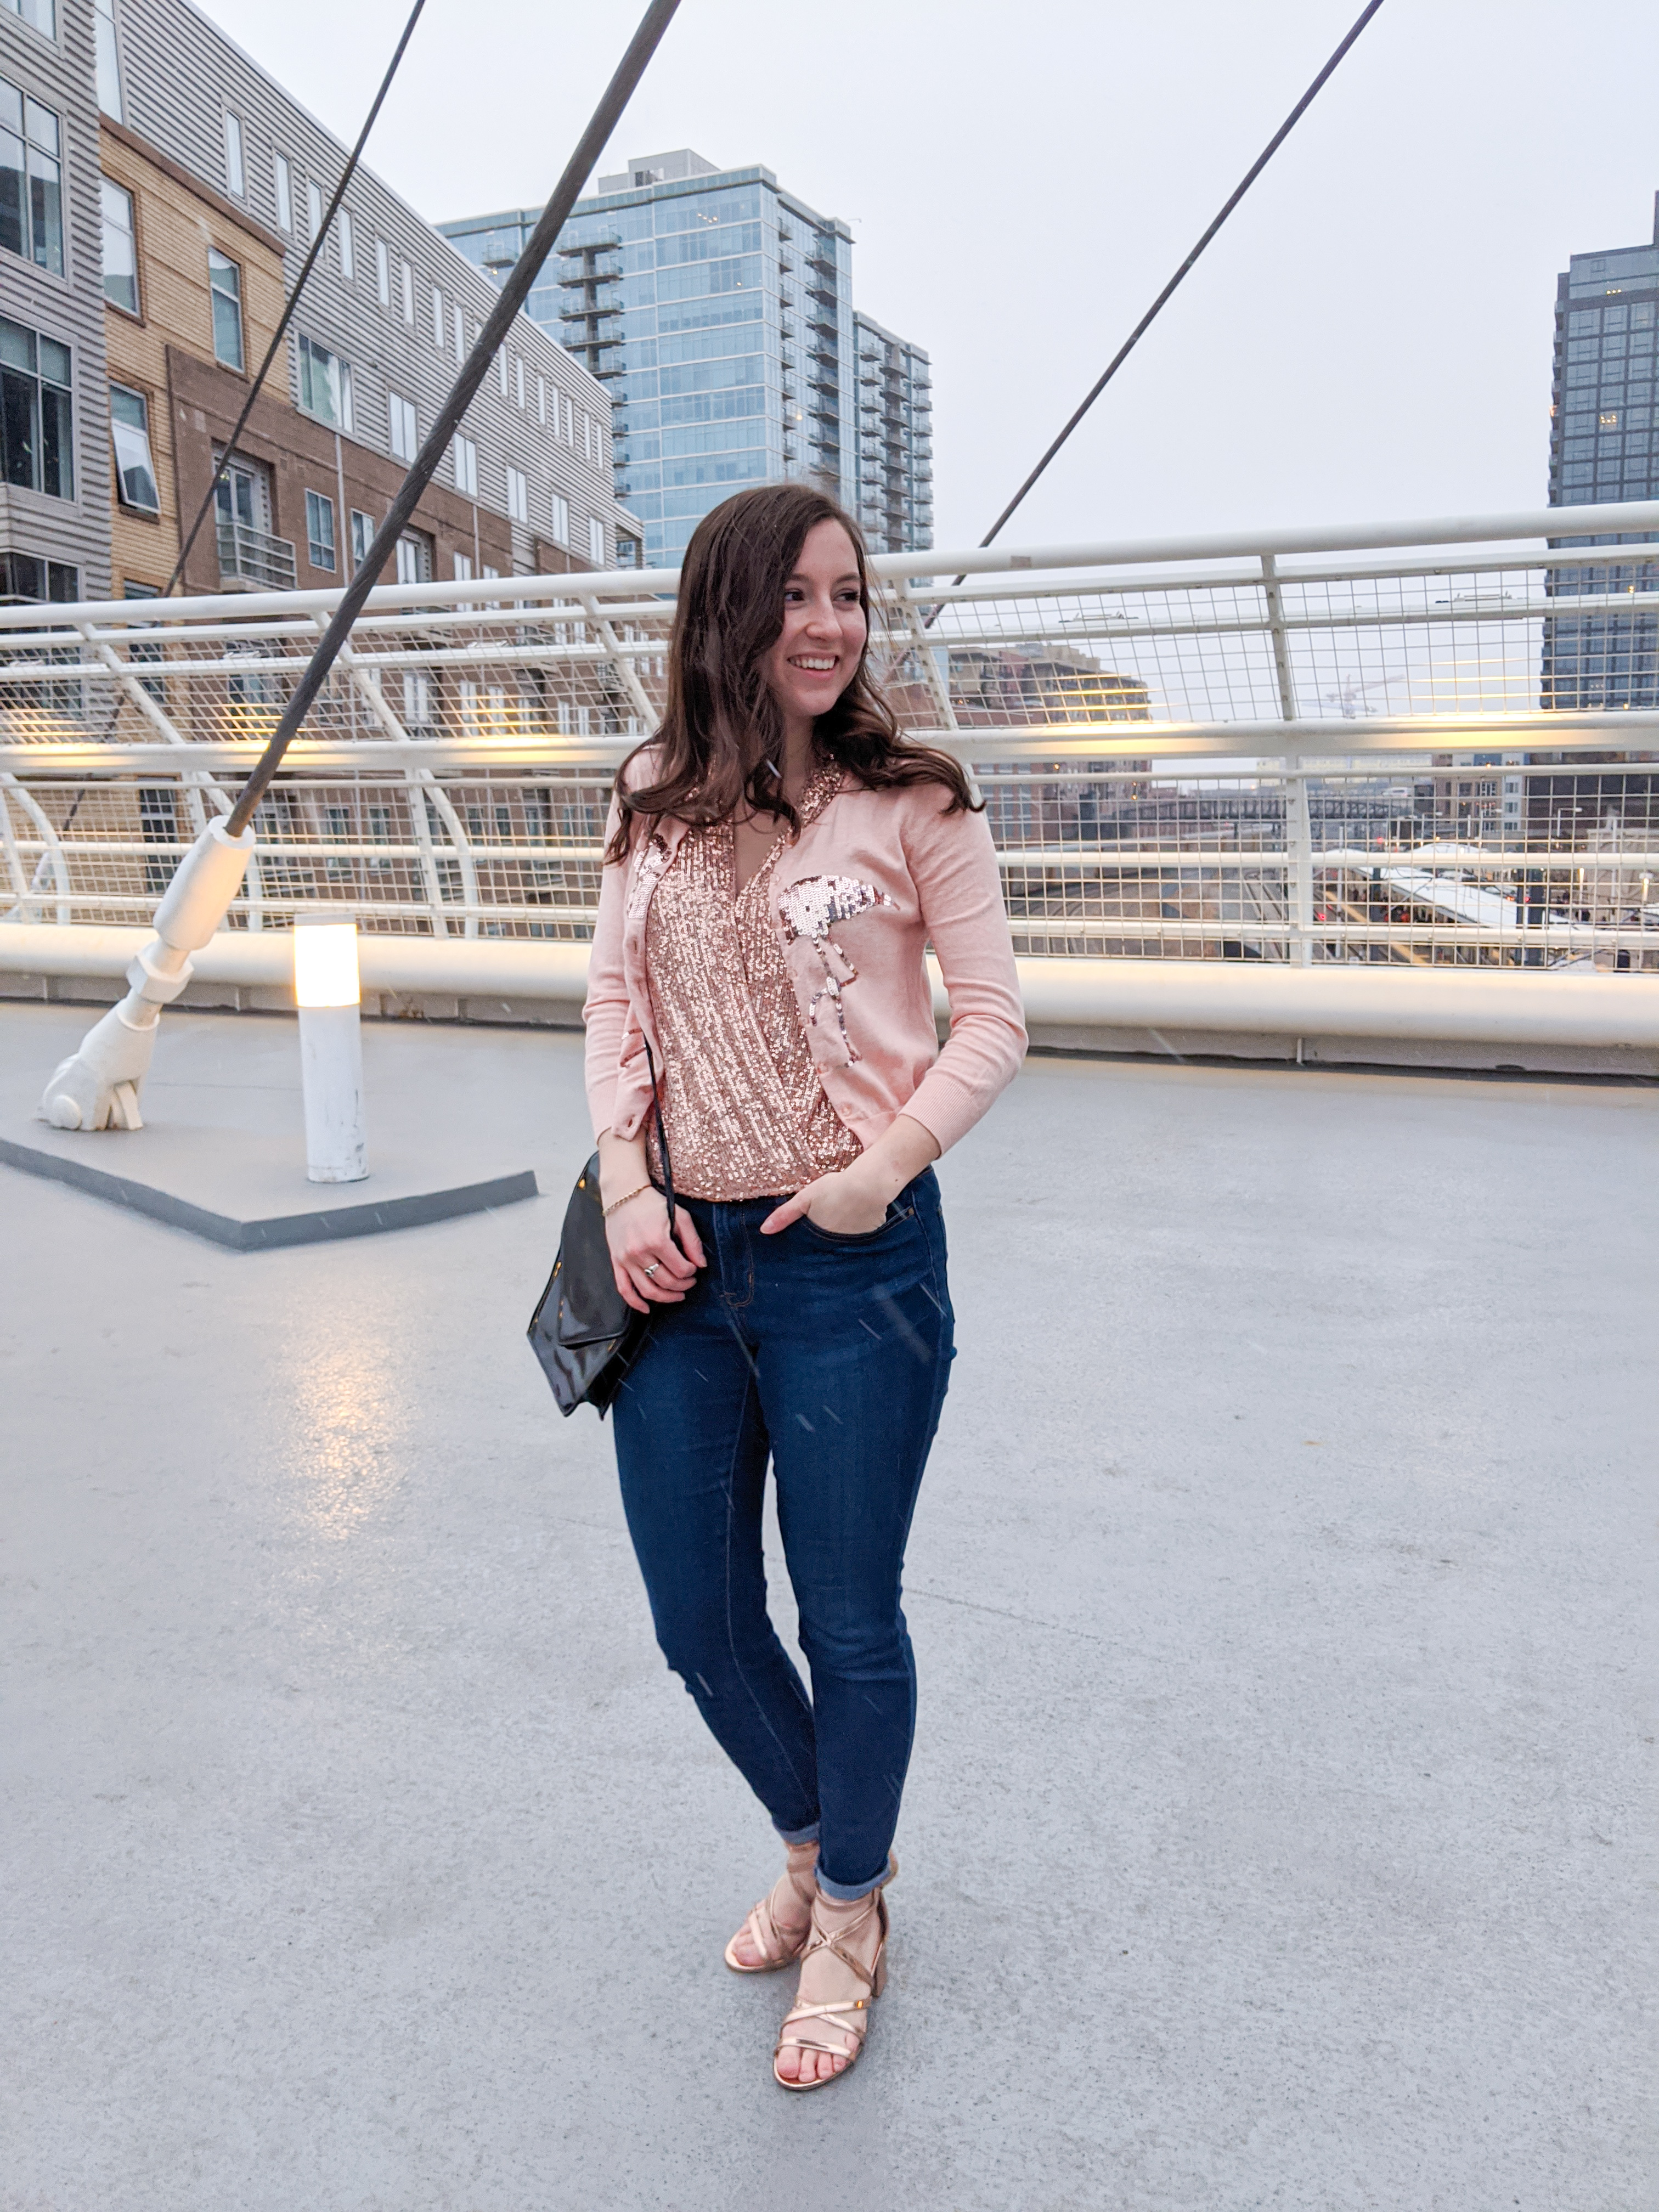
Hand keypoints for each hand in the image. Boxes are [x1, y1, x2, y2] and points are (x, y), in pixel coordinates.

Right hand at [605, 1187, 706, 1312]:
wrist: (624, 1195)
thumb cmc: (653, 1204)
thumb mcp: (680, 1216)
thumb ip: (692, 1241)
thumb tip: (701, 1265)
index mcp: (657, 1240)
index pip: (680, 1269)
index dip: (691, 1272)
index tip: (694, 1268)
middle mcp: (639, 1252)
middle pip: (666, 1281)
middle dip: (683, 1285)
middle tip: (690, 1282)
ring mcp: (625, 1259)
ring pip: (647, 1290)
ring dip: (665, 1297)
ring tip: (677, 1295)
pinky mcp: (616, 1261)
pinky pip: (624, 1288)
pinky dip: (635, 1303)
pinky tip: (647, 1308)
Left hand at [760, 1163, 890, 1238]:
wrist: (867, 1186)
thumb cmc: (834, 1189)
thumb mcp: (804, 1198)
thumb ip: (784, 1215)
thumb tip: (764, 1230)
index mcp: (818, 1236)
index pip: (808, 1247)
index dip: (805, 1244)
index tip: (802, 1242)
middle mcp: (835, 1244)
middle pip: (824, 1247)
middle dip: (821, 1243)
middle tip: (824, 1226)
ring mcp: (853, 1242)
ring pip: (841, 1243)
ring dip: (839, 1237)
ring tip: (840, 1222)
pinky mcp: (868, 1237)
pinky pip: (858, 1238)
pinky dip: (856, 1233)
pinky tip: (856, 1220)